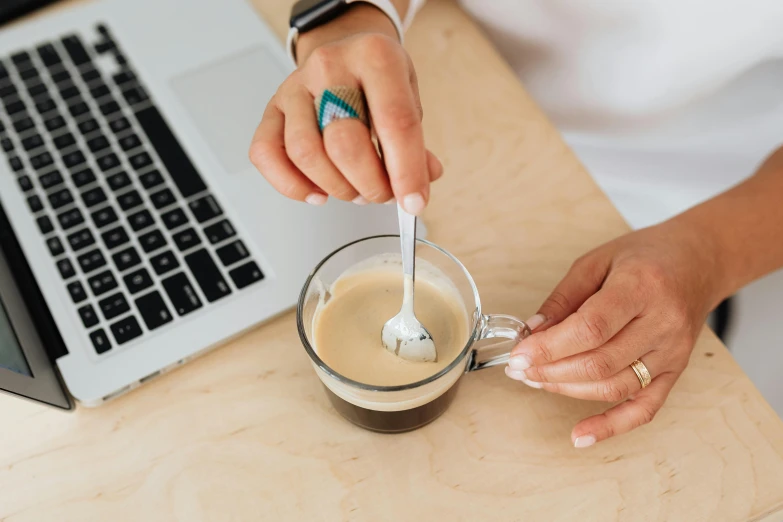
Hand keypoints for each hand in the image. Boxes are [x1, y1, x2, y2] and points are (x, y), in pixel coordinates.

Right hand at [248, 6, 441, 214]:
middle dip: (370, 184)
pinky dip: (292, 185)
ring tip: (356, 192)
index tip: (414, 202)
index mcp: (374, 56)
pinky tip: (319, 193)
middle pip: (344, 142)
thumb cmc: (376, 80)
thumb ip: (415, 142)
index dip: (406, 171)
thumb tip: (423, 180)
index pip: (394, 121)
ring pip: (305, 153)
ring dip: (336, 187)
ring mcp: (294, 87)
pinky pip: (267, 155)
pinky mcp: (271, 109)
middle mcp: (329, 66)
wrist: (345, 52)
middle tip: (383, 195)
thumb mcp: (408, 98)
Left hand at [506, 220, 722, 446]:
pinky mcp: (675, 371)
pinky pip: (644, 408)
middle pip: (599, 362)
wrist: (699, 261)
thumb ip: (564, 297)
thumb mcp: (597, 261)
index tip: (519, 355)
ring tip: (537, 381)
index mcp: (641, 288)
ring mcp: (672, 352)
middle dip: (550, 371)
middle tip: (519, 369)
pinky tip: (580, 435)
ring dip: (568, 390)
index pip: (590, 329)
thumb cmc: (646, 256)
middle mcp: (662, 323)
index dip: (550, 348)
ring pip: (615, 386)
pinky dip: (611, 426)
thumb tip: (532, 332)